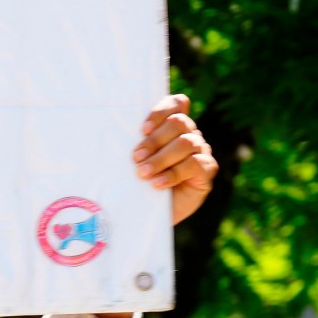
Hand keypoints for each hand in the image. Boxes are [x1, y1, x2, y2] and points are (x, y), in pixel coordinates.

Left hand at [134, 95, 218, 225]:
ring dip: (161, 158)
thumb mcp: (131, 162)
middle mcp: (189, 134)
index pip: (176, 104)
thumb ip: (132, 146)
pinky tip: (158, 184)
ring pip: (186, 142)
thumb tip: (111, 134)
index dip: (161, 111)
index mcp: (172, 127)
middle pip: (179, 122)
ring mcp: (200, 151)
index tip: (143, 129)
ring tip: (143, 173)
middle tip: (136, 157)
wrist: (151, 212)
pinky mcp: (206, 170)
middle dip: (155, 140)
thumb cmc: (138, 183)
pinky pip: (195, 164)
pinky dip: (173, 173)